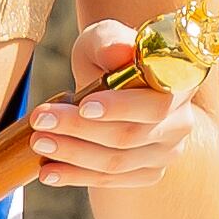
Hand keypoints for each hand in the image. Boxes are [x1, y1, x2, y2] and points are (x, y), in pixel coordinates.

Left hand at [26, 16, 197, 201]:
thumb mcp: (104, 38)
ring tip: (38, 141)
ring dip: (73, 154)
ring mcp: (166, 152)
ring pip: (117, 161)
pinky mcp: (148, 173)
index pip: (155, 103)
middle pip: (130, 135)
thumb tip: (120, 52)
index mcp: (180, 84)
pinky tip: (48, 172)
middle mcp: (181, 122)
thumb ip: (110, 41)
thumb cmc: (108, 57)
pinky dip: (76, 176)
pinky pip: (110, 180)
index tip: (83, 106)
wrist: (110, 85)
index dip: (121, 108)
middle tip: (41, 120)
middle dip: (80, 130)